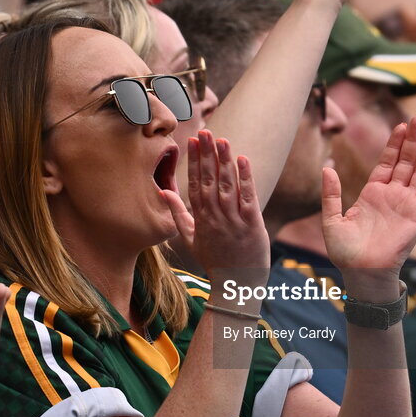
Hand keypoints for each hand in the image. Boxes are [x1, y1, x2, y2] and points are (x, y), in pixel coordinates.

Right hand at [162, 130, 269, 277]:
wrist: (236, 285)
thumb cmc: (214, 261)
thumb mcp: (190, 238)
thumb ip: (177, 214)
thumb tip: (163, 193)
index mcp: (200, 219)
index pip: (195, 184)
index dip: (194, 161)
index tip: (192, 141)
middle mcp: (215, 217)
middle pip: (209, 180)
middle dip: (207, 154)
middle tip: (205, 131)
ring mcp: (233, 221)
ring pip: (227, 186)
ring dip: (224, 161)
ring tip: (222, 139)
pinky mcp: (252, 224)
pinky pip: (248, 197)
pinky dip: (245, 178)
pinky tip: (243, 159)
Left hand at [321, 116, 415, 276]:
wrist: (362, 272)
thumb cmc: (346, 252)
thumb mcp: (332, 219)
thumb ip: (331, 194)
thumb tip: (327, 167)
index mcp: (373, 194)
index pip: (388, 163)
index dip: (395, 144)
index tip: (401, 126)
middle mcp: (392, 196)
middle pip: (406, 162)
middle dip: (413, 140)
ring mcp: (406, 204)